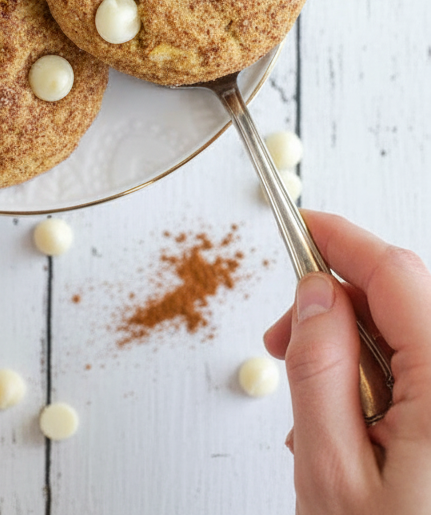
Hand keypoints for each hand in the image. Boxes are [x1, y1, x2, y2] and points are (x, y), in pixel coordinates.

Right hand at [264, 210, 430, 514]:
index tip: (302, 224)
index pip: (396, 274)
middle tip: (280, 341)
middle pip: (406, 304)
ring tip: (311, 412)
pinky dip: (383, 388)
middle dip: (338, 306)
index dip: (343, 239)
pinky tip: (351, 434)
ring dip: (357, 354)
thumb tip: (315, 293)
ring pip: (415, 344)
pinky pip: (425, 383)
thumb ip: (320, 370)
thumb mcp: (332, 474)